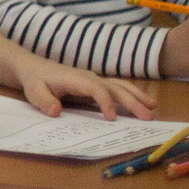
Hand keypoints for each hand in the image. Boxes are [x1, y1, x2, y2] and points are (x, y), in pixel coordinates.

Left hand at [10, 54, 153, 119]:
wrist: (34, 69)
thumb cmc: (35, 81)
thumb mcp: (34, 92)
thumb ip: (44, 101)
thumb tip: (56, 112)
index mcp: (76, 79)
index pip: (96, 89)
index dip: (105, 103)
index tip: (112, 119)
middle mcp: (90, 77)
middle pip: (115, 88)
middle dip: (132, 101)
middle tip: (147, 117)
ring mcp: (95, 80)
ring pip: (120, 86)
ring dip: (137, 96)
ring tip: (153, 107)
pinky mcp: (96, 85)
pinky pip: (117, 88)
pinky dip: (131, 94)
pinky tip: (143, 103)